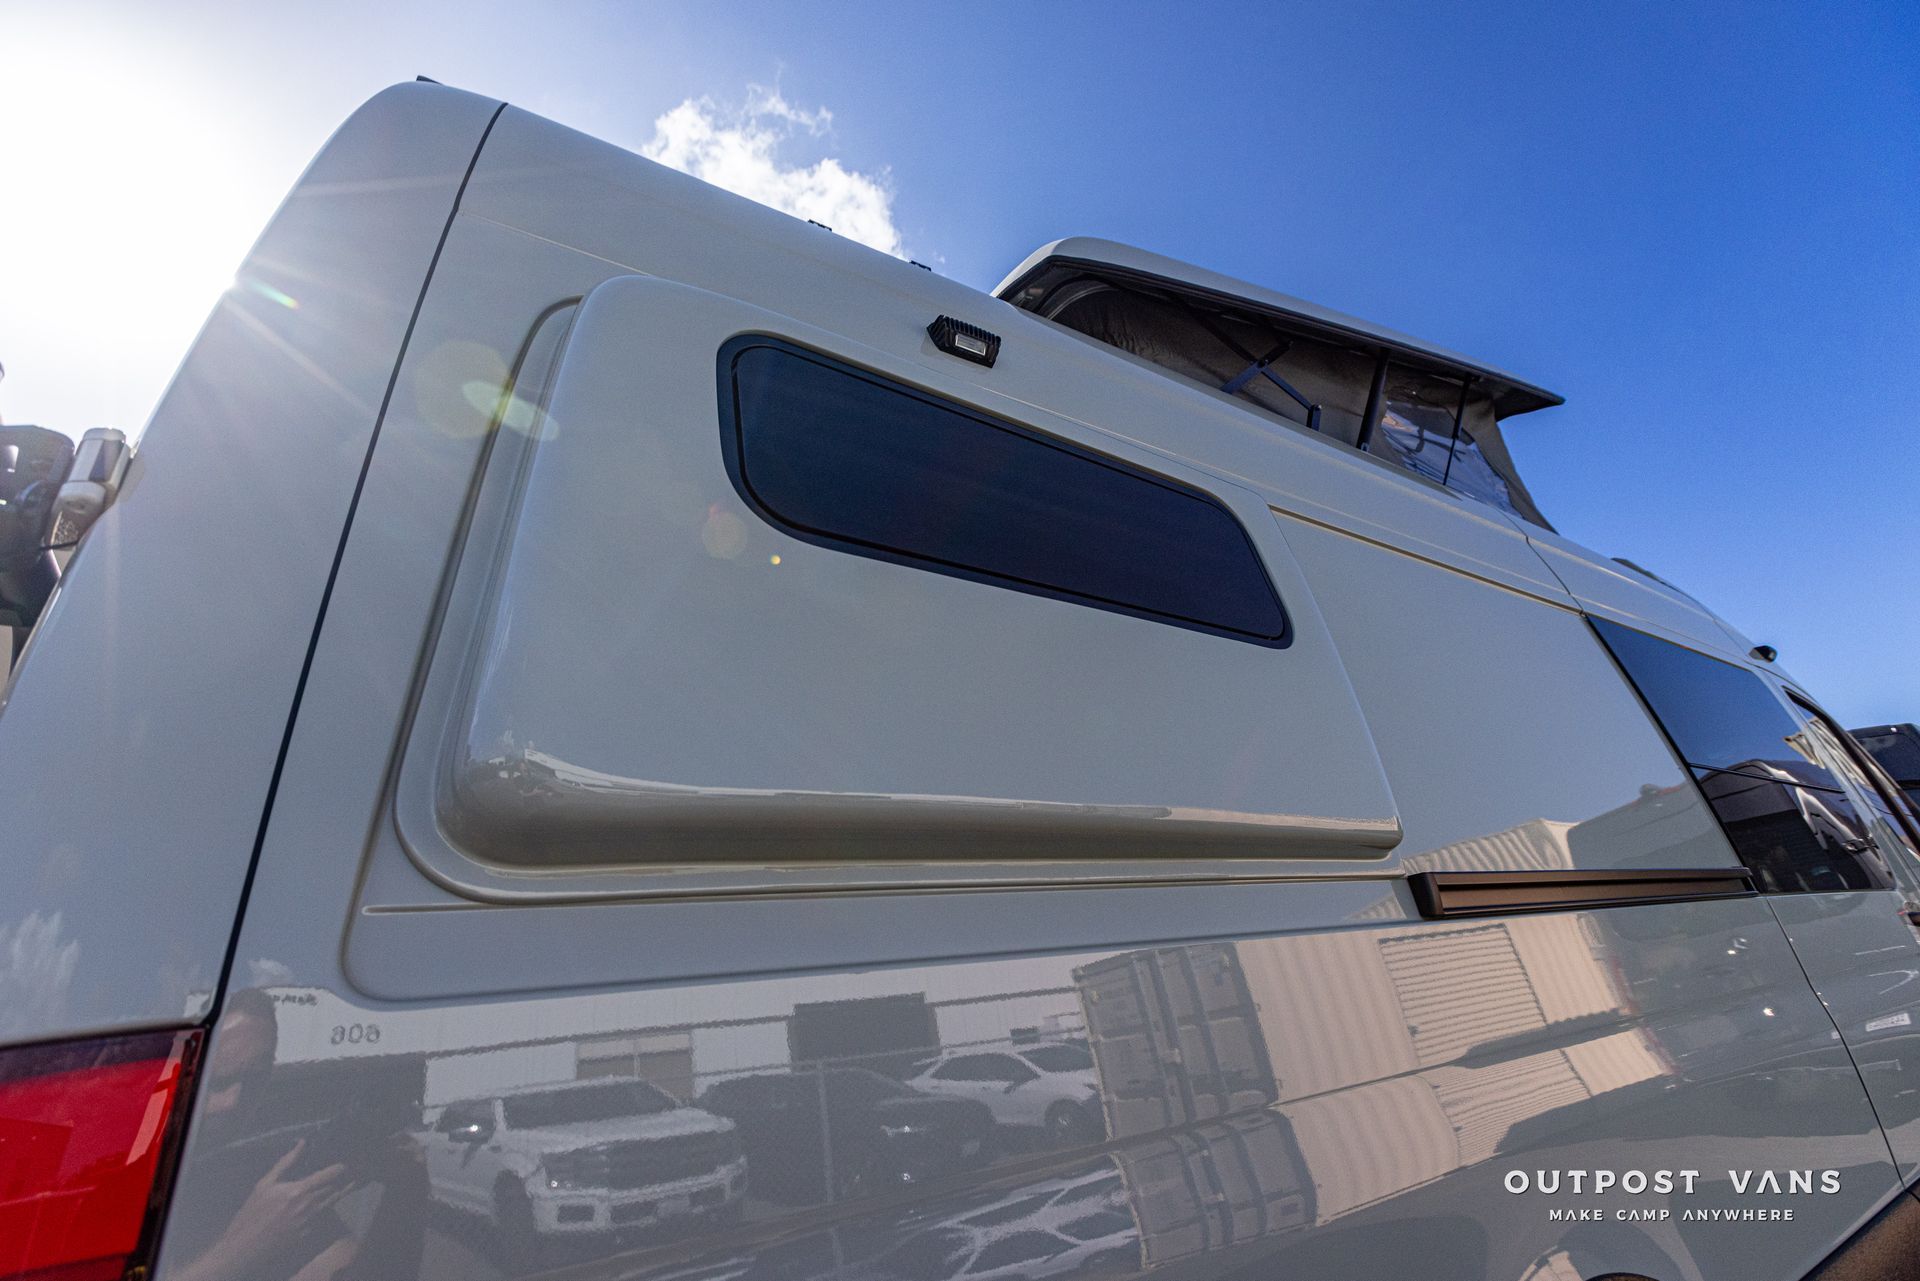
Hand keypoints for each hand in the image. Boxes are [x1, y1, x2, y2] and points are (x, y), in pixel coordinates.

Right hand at [176, 1141, 352, 1280]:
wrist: (245, 1246)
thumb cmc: (252, 1212)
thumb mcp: (264, 1184)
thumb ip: (286, 1163)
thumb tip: (302, 1143)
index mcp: (299, 1191)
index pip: (330, 1175)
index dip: (341, 1167)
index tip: (348, 1159)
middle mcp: (310, 1206)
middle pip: (335, 1189)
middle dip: (345, 1178)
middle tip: (353, 1168)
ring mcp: (311, 1222)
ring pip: (333, 1202)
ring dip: (341, 1191)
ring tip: (351, 1180)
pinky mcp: (309, 1234)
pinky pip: (323, 1216)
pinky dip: (328, 1206)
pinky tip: (329, 1199)